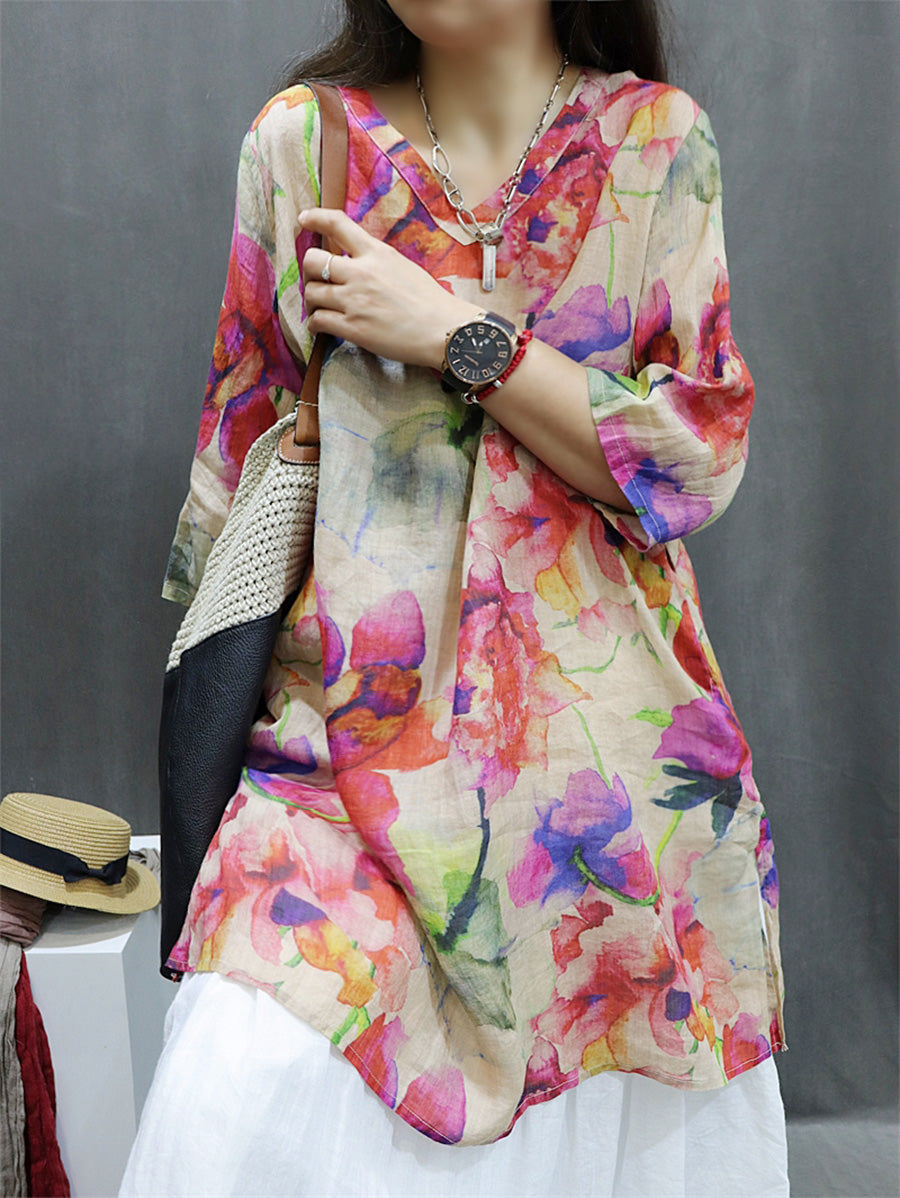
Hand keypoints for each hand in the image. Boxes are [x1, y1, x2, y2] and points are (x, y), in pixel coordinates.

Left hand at [298, 208, 480, 370]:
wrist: (443, 330)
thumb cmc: (430, 302)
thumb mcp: (403, 266)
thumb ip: (377, 261)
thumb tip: (357, 262)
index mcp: (376, 253)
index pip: (338, 224)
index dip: (316, 217)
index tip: (304, 219)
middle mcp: (361, 273)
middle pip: (313, 260)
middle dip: (310, 271)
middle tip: (317, 282)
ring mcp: (355, 301)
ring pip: (311, 292)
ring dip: (311, 302)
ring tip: (320, 308)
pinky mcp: (353, 328)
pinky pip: (318, 321)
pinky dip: (315, 324)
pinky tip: (322, 326)